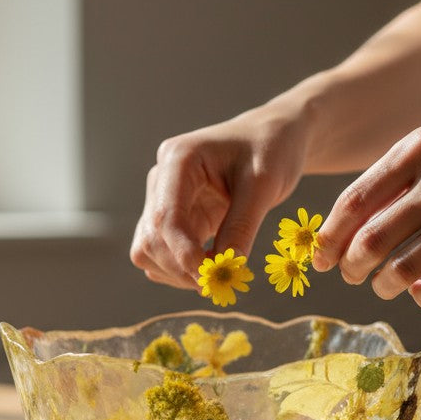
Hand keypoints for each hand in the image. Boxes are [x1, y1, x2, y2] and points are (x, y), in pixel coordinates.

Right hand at [131, 106, 306, 289]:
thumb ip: (242, 226)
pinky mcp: (173, 215)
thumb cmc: (271, 149)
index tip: (210, 277)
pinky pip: (161, 252)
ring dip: (177, 271)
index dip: (182, 253)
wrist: (273, 137)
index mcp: (179, 159)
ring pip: (148, 249)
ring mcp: (163, 197)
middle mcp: (162, 178)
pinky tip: (209, 266)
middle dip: (181, 267)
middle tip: (220, 282)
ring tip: (217, 274)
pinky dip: (180, 268)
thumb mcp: (264, 185)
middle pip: (151, 238)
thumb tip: (225, 269)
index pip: (165, 216)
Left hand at [311, 107, 420, 308]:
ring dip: (385, 285)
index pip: (354, 202)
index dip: (330, 238)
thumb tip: (346, 226)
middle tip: (353, 275)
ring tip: (386, 284)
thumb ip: (396, 177)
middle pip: (372, 241)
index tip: (321, 258)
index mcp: (419, 148)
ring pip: (405, 269)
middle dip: (352, 267)